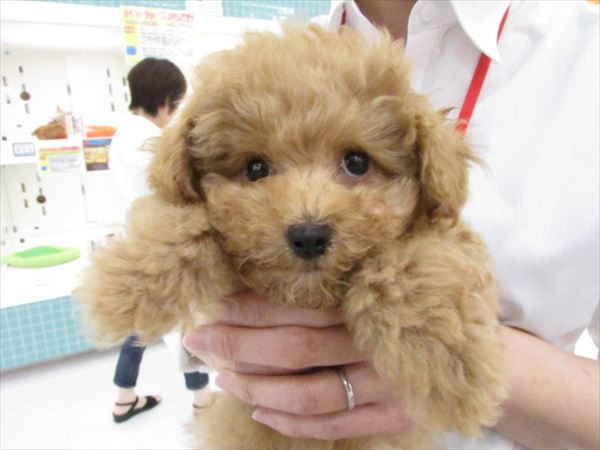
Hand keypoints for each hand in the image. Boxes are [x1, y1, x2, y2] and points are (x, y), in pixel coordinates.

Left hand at [183, 291, 413, 439]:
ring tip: (222, 378)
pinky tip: (261, 412)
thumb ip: (342, 277)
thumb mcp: (389, 275)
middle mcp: (377, 342)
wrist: (482, 346)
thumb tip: (264, 277)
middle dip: (238, 345)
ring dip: (257, 388)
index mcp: (373, 299)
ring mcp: (388, 384)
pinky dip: (293, 424)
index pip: (300, 307)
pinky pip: (336, 425)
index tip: (216, 304)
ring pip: (309, 395)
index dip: (252, 308)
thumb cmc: (422, 302)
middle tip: (199, 339)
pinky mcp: (396, 415)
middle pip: (295, 349)